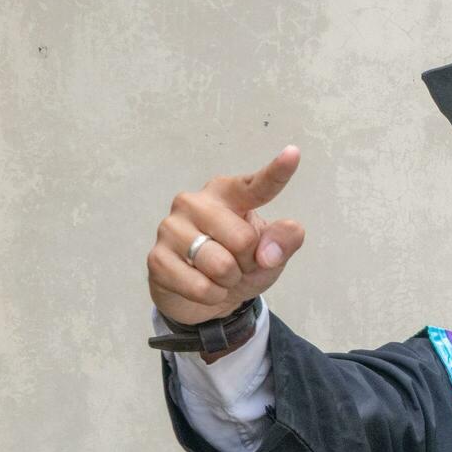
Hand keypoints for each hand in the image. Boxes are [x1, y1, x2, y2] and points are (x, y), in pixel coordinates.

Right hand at [147, 145, 305, 325]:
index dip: (277, 172)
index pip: (256, 186)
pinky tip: (202, 287)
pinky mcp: (157, 258)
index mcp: (228, 193)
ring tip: (218, 275)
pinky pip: (201, 287)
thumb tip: (267, 251)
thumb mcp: (272, 254)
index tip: (294, 153)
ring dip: (229, 281)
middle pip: (243, 240)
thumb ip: (284, 242)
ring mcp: (171, 228)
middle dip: (248, 262)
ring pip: (221, 266)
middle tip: (236, 263)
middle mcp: (195, 202)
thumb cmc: (240, 264)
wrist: (204, 298)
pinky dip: (211, 295)